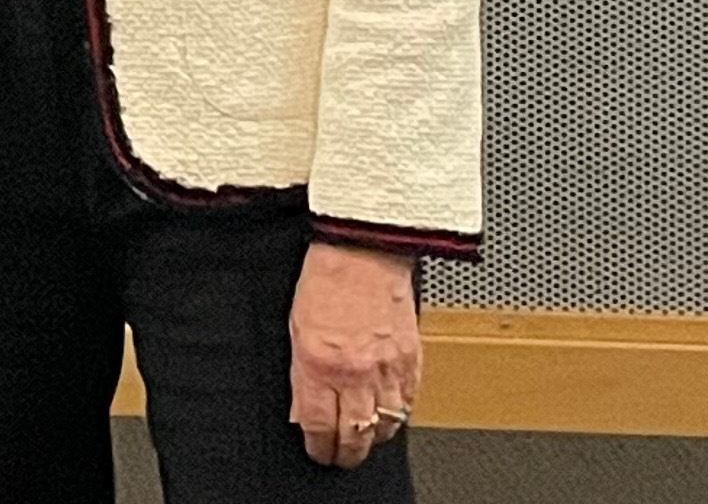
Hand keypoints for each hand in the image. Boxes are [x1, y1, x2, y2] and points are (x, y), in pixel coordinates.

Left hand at [289, 239, 421, 468]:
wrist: (363, 250)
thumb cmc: (325, 278)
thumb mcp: (294, 327)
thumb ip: (300, 374)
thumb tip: (302, 409)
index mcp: (319, 362)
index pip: (320, 426)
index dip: (319, 448)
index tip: (317, 454)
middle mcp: (356, 371)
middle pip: (355, 435)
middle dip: (347, 454)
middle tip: (341, 458)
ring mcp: (388, 368)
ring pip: (385, 426)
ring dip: (373, 439)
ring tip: (363, 440)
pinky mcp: (412, 360)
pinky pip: (409, 404)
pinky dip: (398, 416)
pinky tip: (388, 416)